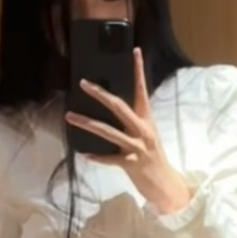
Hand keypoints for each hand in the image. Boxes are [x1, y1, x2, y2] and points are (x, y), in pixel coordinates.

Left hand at [65, 46, 193, 214]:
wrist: (167, 185)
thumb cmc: (153, 159)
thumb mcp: (146, 135)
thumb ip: (132, 122)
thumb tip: (113, 108)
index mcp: (147, 119)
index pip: (142, 90)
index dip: (138, 70)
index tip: (134, 51)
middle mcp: (142, 130)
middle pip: (119, 106)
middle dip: (100, 94)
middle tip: (83, 83)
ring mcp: (137, 147)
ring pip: (108, 131)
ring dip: (87, 123)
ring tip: (69, 116)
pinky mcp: (132, 165)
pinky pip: (110, 159)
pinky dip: (97, 157)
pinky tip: (84, 154)